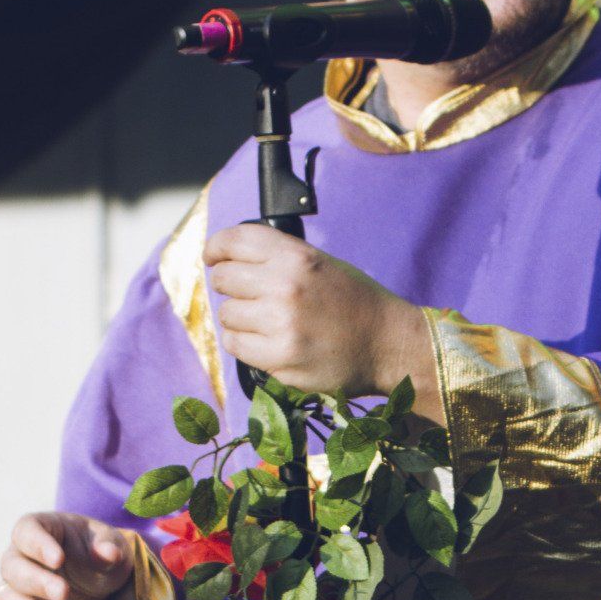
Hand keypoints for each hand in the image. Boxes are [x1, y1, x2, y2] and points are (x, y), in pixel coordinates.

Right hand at [0, 511, 134, 599]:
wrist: (99, 589)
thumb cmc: (100, 557)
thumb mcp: (113, 546)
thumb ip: (109, 547)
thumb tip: (108, 553)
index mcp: (40, 529)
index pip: (26, 532)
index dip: (38, 545)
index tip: (59, 560)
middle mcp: (20, 557)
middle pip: (12, 568)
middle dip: (37, 583)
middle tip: (64, 594)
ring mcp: (16, 589)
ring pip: (5, 599)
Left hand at [205, 221, 436, 402]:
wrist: (388, 344)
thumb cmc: (354, 303)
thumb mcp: (321, 264)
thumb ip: (278, 258)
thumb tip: (228, 261)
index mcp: (297, 256)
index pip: (235, 241)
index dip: (216, 248)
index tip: (212, 257)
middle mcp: (286, 286)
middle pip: (224, 278)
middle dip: (231, 286)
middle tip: (250, 297)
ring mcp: (281, 324)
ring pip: (227, 314)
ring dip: (239, 320)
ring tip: (266, 323)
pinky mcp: (280, 358)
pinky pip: (235, 345)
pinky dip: (244, 344)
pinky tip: (266, 343)